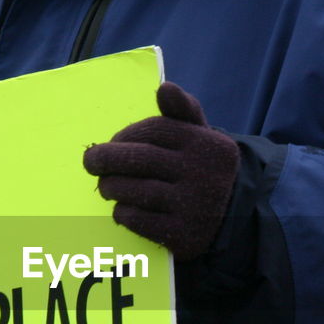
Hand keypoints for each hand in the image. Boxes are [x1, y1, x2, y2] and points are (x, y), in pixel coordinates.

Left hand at [83, 82, 239, 260]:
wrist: (233, 217)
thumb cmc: (203, 168)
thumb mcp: (201, 137)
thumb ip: (182, 111)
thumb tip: (166, 88)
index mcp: (206, 145)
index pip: (154, 130)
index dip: (126, 134)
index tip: (112, 142)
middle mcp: (203, 174)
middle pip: (140, 159)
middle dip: (107, 159)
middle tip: (90, 162)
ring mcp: (194, 207)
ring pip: (135, 191)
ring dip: (111, 187)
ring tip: (106, 186)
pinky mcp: (183, 236)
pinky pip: (139, 220)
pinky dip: (123, 212)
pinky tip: (123, 208)